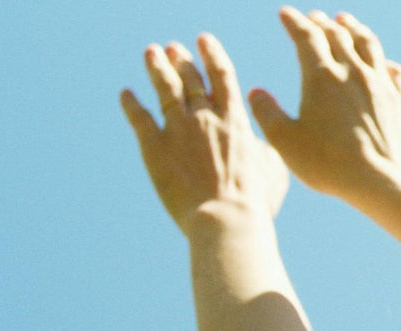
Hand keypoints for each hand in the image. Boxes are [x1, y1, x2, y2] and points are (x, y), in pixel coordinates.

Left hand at [120, 35, 289, 237]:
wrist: (226, 219)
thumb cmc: (255, 202)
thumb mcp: (274, 170)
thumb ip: (263, 148)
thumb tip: (257, 140)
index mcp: (235, 119)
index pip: (222, 75)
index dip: (212, 54)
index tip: (204, 41)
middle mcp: (205, 116)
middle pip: (190, 78)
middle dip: (182, 60)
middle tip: (174, 49)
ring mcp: (178, 129)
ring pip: (165, 89)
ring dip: (157, 68)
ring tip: (151, 53)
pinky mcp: (154, 147)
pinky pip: (139, 118)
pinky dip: (131, 104)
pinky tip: (126, 94)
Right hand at [248, 8, 400, 214]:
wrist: (380, 181)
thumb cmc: (329, 165)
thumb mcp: (285, 142)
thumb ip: (266, 113)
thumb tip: (255, 92)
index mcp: (321, 76)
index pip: (306, 36)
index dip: (294, 21)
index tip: (285, 13)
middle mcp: (353, 72)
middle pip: (337, 34)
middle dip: (322, 22)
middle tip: (314, 17)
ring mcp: (380, 84)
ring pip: (368, 43)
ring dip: (354, 28)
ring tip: (346, 21)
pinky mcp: (400, 101)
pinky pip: (394, 70)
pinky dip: (384, 60)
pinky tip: (382, 63)